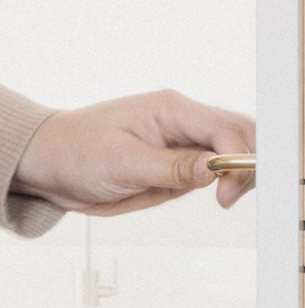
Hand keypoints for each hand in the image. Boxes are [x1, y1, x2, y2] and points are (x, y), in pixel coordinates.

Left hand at [15, 91, 254, 216]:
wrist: (53, 164)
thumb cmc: (76, 152)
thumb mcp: (122, 163)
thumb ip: (172, 168)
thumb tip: (213, 170)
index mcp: (170, 109)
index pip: (223, 128)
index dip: (237, 158)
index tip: (229, 189)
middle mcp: (183, 122)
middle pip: (240, 135)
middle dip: (248, 165)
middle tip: (230, 197)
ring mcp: (186, 143)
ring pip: (236, 152)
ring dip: (242, 175)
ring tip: (227, 199)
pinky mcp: (183, 165)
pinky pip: (220, 170)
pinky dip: (230, 183)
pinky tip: (224, 196)